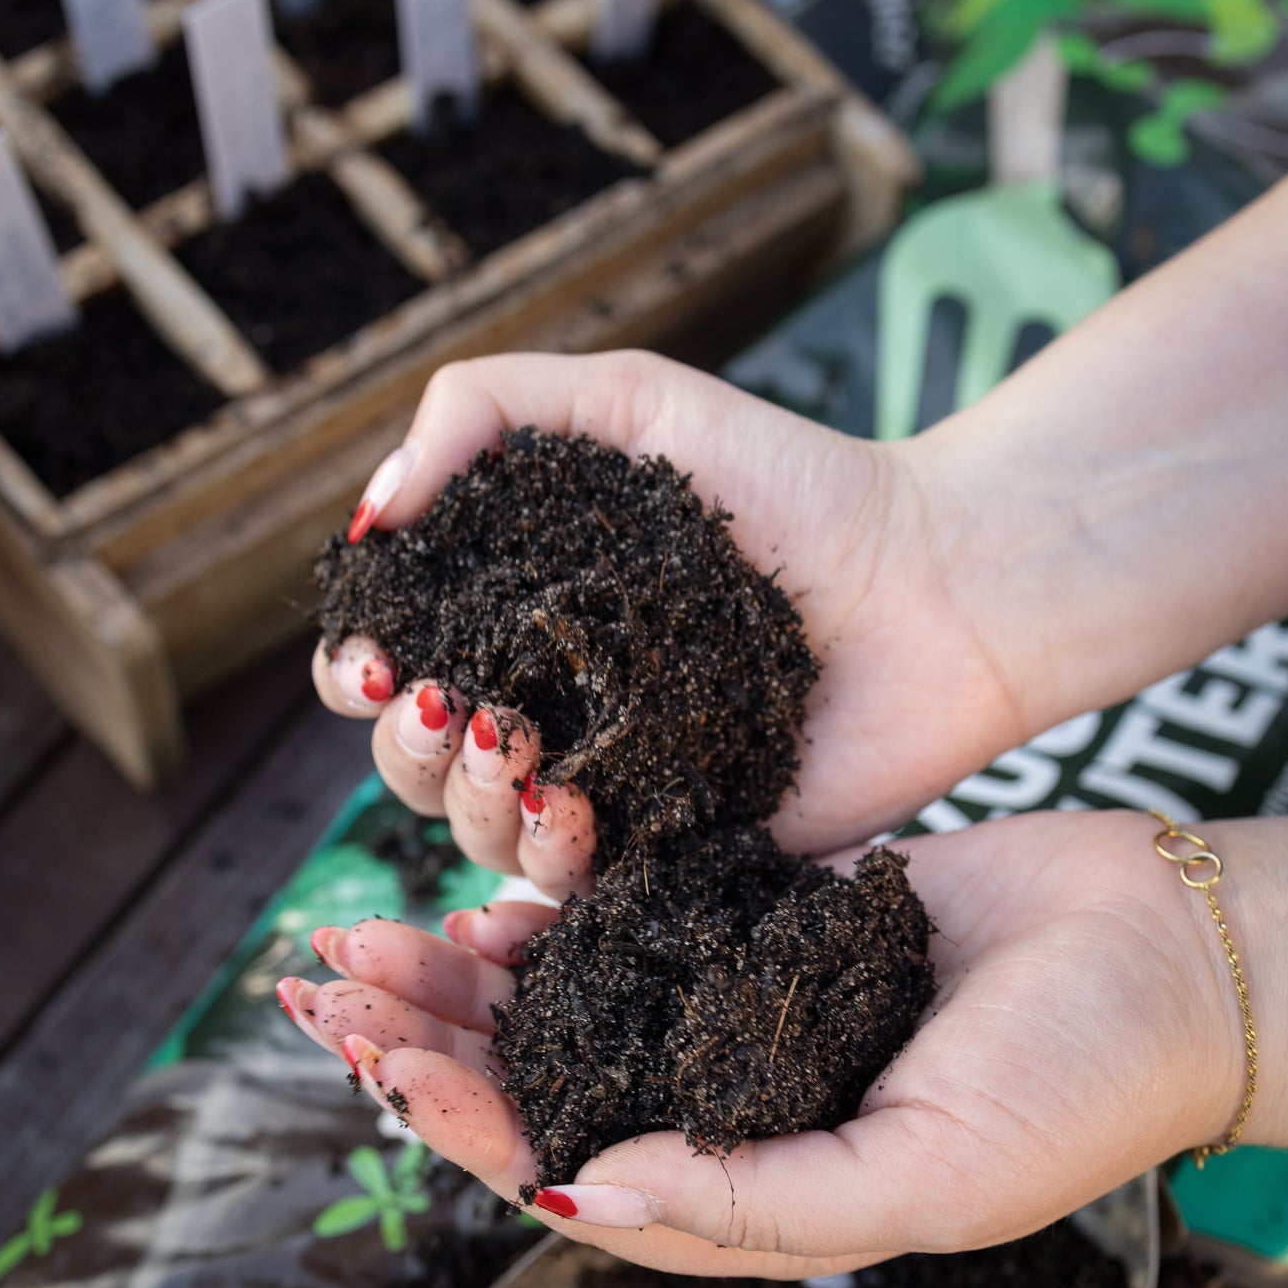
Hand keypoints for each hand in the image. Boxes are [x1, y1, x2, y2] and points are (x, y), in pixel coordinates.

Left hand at [280, 810, 1257, 1277]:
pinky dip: (562, 915)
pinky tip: (496, 888)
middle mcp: (729, 1116)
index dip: (464, 1122)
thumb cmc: (1076, 1085)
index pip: (567, 1171)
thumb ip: (754, 1201)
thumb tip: (577, 1189)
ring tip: (372, 927)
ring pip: (568, 1005)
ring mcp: (743, 1021)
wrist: (1170, 953)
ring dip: (470, 976)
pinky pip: (637, 930)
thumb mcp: (924, 1174)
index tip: (383, 1061)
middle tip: (325, 981)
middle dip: (429, 1039)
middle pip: (541, 1086)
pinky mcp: (766, 934)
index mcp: (753, 1198)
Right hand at [313, 349, 1024, 899]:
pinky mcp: (672, 857)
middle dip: (401, 743)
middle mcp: (547, 710)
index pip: (387, 666)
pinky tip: (576, 806)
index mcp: (516, 618)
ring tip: (512, 743)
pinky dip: (551, 853)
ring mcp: (607, 792)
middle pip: (411, 764)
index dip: (355, 670)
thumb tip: (371, 516)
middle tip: (445, 705)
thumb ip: (483, 413)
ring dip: (467, 800)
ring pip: (478, 836)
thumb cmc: (787, 484)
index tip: (372, 659)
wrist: (932, 582)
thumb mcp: (630, 400)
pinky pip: (576, 888)